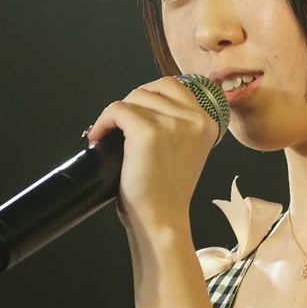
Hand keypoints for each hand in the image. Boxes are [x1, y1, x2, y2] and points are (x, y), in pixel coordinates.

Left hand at [87, 76, 217, 234]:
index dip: (148, 95)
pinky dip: (103, 122)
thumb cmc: (167, 195)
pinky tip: (99, 138)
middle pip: (152, 89)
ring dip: (115, 116)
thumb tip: (144, 106)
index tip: (135, 112)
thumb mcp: (185, 151)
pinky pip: (117, 110)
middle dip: (131, 105)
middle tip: (119, 127)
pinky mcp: (148, 132)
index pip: (174, 86)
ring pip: (133, 99)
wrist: (162, 221)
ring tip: (108, 136)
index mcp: (207, 123)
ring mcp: (172, 124)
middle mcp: (194, 120)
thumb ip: (176, 126)